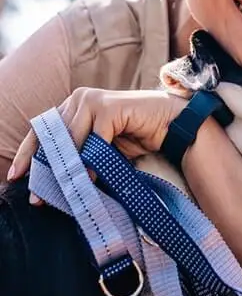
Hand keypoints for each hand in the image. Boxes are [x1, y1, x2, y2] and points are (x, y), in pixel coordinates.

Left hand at [7, 87, 187, 201]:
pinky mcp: (109, 107)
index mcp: (73, 105)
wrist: (170, 125)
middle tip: (38, 196)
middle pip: (52, 136)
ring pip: (69, 139)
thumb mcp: (100, 150)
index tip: (16, 177)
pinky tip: (89, 179)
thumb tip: (53, 183)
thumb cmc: (136, 137)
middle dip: (44, 168)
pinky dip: (90, 161)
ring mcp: (93, 100)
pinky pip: (93, 139)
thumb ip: (78, 157)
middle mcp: (79, 98)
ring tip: (63, 193)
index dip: (28, 154)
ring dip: (67, 169)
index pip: (42, 130)